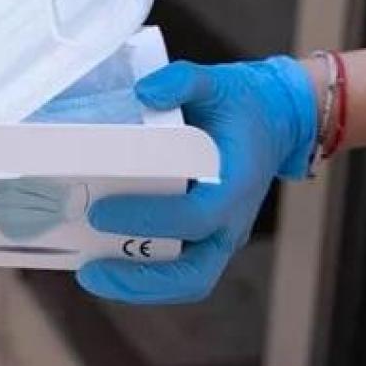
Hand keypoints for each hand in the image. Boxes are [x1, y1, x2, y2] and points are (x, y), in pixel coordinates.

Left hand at [77, 57, 316, 304]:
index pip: (194, 217)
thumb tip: (145, 92)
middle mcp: (231, 222)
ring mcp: (221, 236)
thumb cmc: (243, 103)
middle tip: (89, 271)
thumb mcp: (216, 80)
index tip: (101, 210)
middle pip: (192, 275)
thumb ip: (183, 80)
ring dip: (137, 286)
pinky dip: (143, 275)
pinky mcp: (207, 239)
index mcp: (236, 186)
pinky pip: (179, 271)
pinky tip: (104, 260)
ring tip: (90, 274)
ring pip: (185, 281)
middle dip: (140, 281)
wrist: (276, 119)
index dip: (147, 219)